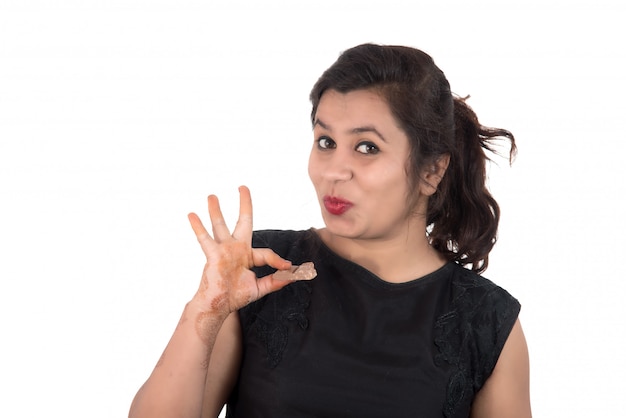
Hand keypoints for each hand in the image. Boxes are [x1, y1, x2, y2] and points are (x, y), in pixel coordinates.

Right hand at [187, 186, 293, 317]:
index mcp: (248, 256)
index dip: (278, 261)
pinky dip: (198, 227)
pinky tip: (192, 214)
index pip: (267, 254)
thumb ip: (277, 281)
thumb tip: (294, 274)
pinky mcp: (213, 255)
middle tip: (242, 187)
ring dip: (216, 211)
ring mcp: (224, 250)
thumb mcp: (260, 288)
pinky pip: (205, 239)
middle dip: (244, 205)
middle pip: (243, 221)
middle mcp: (236, 249)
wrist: (218, 306)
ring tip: (212, 196)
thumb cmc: (236, 297)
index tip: (288, 267)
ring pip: (220, 226)